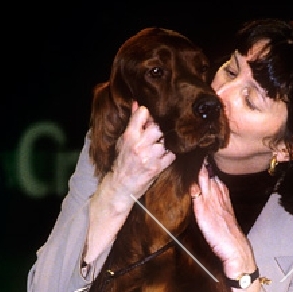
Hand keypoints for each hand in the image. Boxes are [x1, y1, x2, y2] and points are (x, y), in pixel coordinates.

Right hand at [84, 104, 173, 264]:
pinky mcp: (158, 167)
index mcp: (129, 136)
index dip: (149, 113)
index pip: (144, 113)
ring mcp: (150, 157)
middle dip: (160, 127)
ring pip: (167, 140)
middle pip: (159, 126)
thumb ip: (133, 123)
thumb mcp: (123, 141)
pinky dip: (172, 152)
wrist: (120, 187)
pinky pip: (172, 154)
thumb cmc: (121, 162)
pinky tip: (167, 151)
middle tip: (160, 130)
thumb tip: (138, 104)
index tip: (151, 116)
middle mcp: (140, 145)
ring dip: (167, 139)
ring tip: (164, 140)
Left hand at [191, 160, 254, 279]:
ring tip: (194, 159)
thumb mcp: (227, 219)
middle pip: (211, 178)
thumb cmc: (231, 238)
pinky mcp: (205, 213)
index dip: (211, 171)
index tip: (206, 160)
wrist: (236, 249)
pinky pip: (199, 196)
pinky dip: (195, 187)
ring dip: (200, 172)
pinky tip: (191, 180)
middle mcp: (220, 200)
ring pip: (206, 183)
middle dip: (205, 166)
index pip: (218, 181)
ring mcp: (213, 205)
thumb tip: (213, 202)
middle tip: (198, 153)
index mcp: (226, 201)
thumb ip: (221, 208)